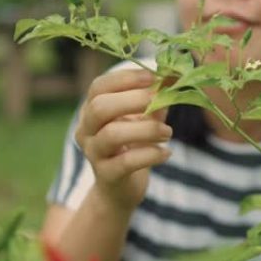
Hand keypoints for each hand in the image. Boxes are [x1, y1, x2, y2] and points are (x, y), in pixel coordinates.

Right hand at [74, 69, 171, 211]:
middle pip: (100, 107)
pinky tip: (167, 153)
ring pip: (112, 135)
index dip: (125, 79)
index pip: (99, 86)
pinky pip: (126, 162)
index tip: (153, 77)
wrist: (121, 188)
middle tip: (162, 102)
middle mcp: (86, 129)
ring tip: (168, 133)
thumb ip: (156, 96)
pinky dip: (150, 154)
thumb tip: (174, 72)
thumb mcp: (145, 117)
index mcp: (92, 109)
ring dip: (146, 129)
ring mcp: (93, 153)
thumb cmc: (134, 144)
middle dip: (134, 101)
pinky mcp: (106, 175)